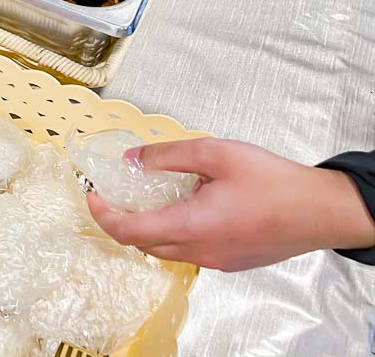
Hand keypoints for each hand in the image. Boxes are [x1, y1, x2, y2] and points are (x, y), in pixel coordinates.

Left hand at [88, 138, 374, 271]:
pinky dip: (174, 232)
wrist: (321, 210)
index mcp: (191, 226)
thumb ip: (167, 156)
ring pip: (167, 250)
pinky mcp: (231, 261)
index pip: (129, 232)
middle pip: (144, 244)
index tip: (92, 195)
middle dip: (122, 221)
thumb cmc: (273, 181)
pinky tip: (185, 206)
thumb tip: (131, 160)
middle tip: (115, 193)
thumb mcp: (214, 153)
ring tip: (149, 196)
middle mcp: (200, 251)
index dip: (102, 215)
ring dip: (149, 227)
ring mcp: (217, 261)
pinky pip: (190, 251)